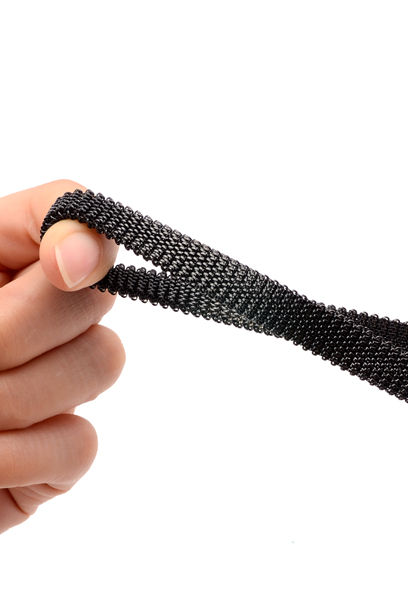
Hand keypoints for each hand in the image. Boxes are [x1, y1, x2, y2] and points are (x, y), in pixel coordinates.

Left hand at [0, 180, 124, 532]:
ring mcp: (56, 380)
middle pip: (92, 299)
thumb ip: (0, 242)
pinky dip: (23, 459)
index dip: (82, 234)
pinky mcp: (59, 448)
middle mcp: (38, 313)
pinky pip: (82, 444)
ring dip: (15, 400)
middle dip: (17, 335)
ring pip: (101, 363)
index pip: (69, 214)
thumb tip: (70, 254)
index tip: (56, 266)